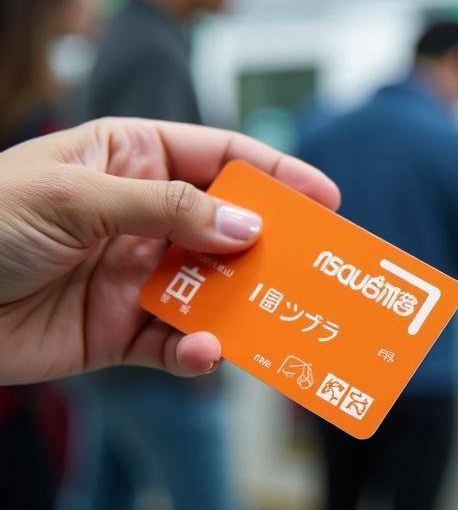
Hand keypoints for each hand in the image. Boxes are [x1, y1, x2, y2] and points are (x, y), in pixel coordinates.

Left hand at [0, 118, 338, 382]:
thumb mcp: (78, 198)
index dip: (277, 177)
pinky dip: (196, 350)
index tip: (326, 198)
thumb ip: (170, 210)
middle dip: (273, 248)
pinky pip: (177, 343)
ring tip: (280, 318)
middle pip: (229, 229)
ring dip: (245, 304)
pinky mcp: (122, 333)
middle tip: (320, 268)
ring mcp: (136, 276)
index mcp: (132, 160)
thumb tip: (248, 228)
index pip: (221, 159)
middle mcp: (144, 217)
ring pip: (213, 289)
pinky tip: (202, 351)